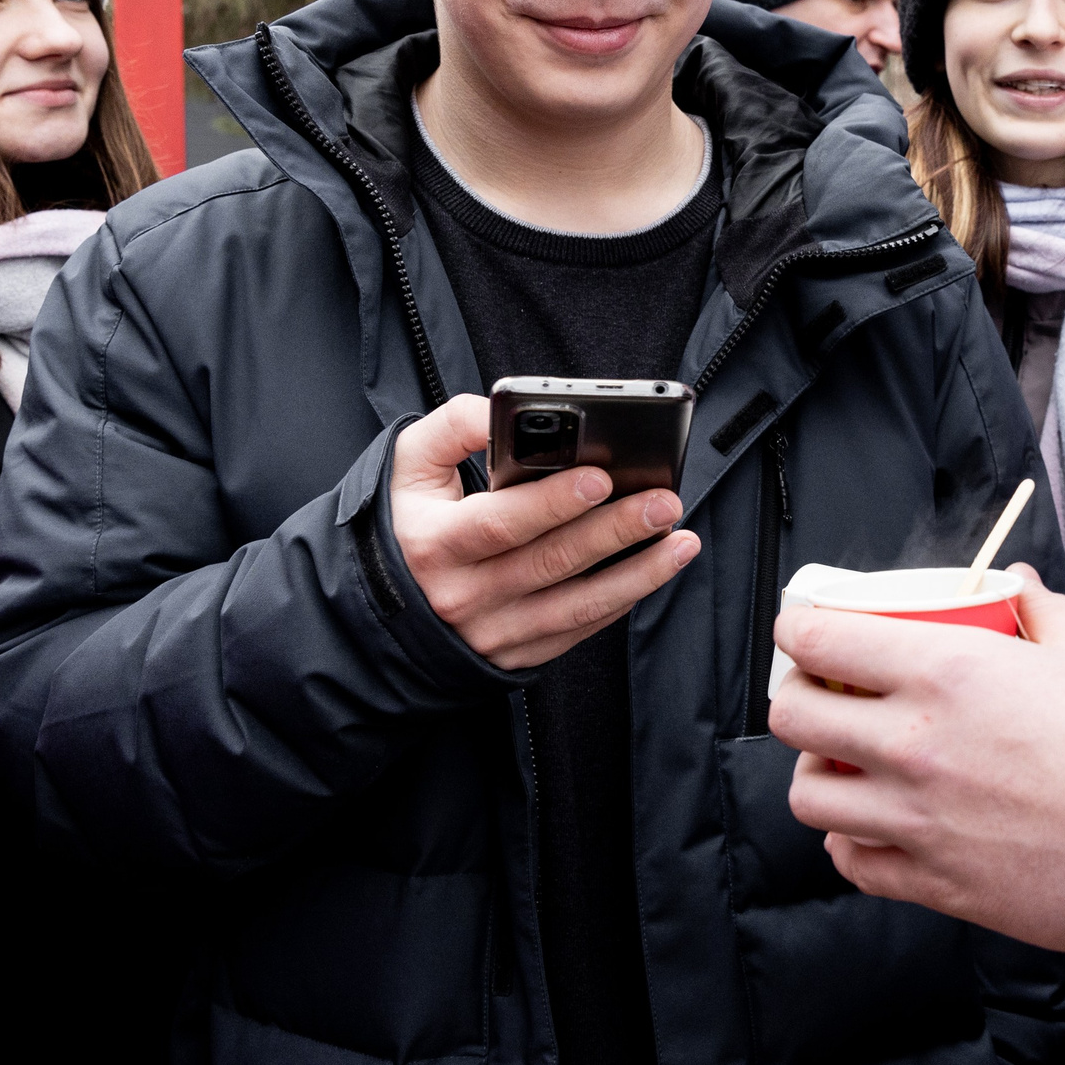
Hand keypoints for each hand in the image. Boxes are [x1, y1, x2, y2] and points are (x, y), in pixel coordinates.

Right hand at [390, 394, 699, 670]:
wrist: (383, 610)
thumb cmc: (407, 523)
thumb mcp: (407, 466)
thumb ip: (453, 427)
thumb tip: (498, 411)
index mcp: (436, 545)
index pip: (500, 524)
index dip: (552, 503)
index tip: (601, 476)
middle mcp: (464, 595)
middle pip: (550, 562)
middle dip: (614, 530)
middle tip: (664, 501)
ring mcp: (494, 631)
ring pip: (576, 605)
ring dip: (637, 574)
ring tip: (681, 541)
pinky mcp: (518, 653)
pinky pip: (578, 629)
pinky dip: (621, 600)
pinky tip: (654, 570)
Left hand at [769, 570, 1064, 950]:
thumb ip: (1040, 606)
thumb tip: (1012, 581)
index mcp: (944, 670)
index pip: (822, 640)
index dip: (800, 629)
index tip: (806, 631)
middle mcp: (913, 742)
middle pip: (794, 716)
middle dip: (798, 695)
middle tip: (825, 693)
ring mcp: (916, 817)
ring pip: (809, 795)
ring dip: (818, 772)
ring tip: (848, 764)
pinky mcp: (933, 879)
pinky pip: (851, 862)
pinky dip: (851, 843)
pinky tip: (876, 825)